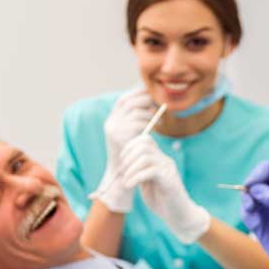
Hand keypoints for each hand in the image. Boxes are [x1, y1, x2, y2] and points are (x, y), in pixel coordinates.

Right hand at [89, 89, 155, 212]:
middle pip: (128, 102)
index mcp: (112, 121)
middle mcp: (110, 123)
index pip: (122, 100)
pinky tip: (157, 128)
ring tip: (158, 118)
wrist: (123, 176)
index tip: (149, 91)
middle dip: (143, 99)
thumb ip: (137, 121)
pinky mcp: (119, 136)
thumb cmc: (133, 157)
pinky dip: (149, 123)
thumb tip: (150, 103)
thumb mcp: (133, 136)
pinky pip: (138, 123)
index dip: (135, 93)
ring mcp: (113, 129)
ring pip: (135, 111)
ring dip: (149, 112)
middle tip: (157, 102)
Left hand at [119, 135, 210, 243]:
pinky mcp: (170, 181)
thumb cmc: (161, 201)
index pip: (145, 140)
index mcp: (160, 159)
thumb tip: (122, 164)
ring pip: (146, 157)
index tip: (122, 162)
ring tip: (126, 182)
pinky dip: (135, 177)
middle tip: (123, 172)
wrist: (179, 216)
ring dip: (130, 169)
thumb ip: (138, 172)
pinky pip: (150, 171)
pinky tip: (130, 186)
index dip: (130, 146)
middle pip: (144, 145)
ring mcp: (168, 169)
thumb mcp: (145, 183)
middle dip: (128, 157)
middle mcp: (165, 161)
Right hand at [240, 162, 268, 268]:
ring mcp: (264, 204)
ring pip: (246, 195)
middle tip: (251, 206)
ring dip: (247, 205)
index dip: (256, 174)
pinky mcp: (257, 217)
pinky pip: (244, 210)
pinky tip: (256, 226)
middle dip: (249, 191)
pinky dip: (247, 216)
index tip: (250, 186)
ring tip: (255, 219)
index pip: (267, 169)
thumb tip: (256, 189)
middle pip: (253, 180)